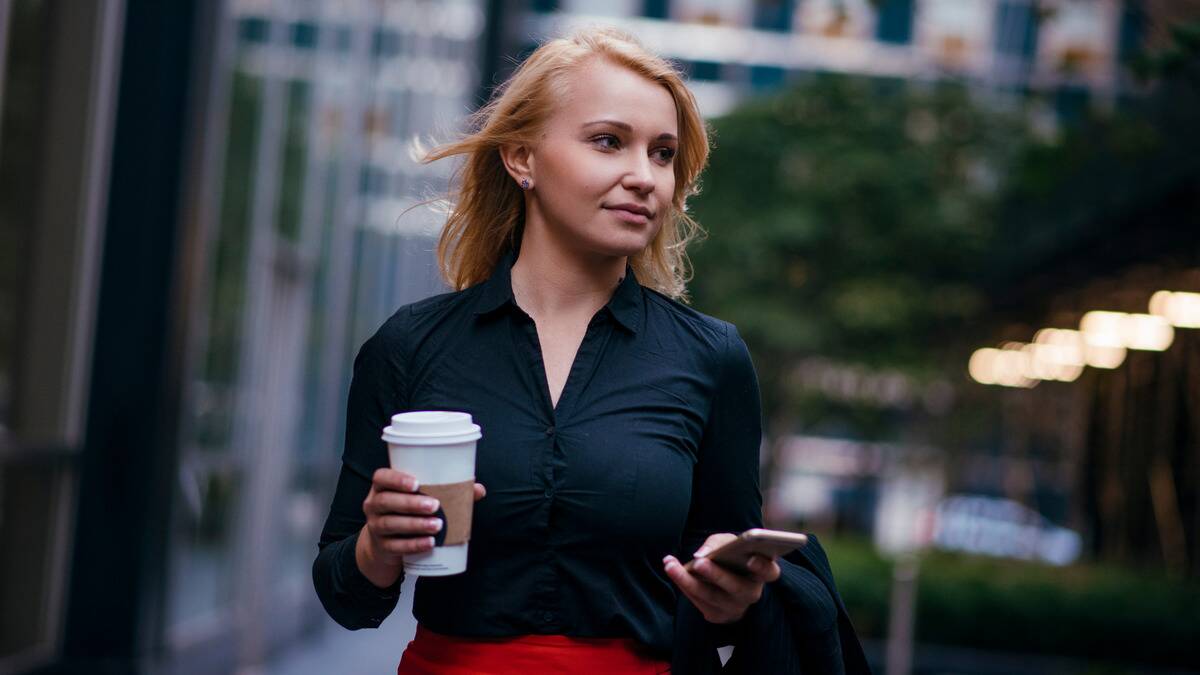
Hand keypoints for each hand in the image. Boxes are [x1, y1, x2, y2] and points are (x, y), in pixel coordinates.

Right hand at [356, 468, 486, 587]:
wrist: (385, 542)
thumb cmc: (407, 510)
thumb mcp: (418, 497)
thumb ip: (447, 491)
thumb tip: (478, 489)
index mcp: (381, 487)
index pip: (381, 477)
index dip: (396, 479)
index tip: (416, 483)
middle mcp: (373, 505)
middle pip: (386, 501)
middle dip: (411, 503)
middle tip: (435, 506)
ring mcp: (375, 526)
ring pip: (390, 524)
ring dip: (415, 525)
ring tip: (437, 526)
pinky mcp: (382, 546)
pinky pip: (396, 546)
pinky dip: (414, 545)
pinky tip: (430, 543)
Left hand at [662, 532, 780, 623]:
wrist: (724, 576)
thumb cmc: (731, 555)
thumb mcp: (728, 542)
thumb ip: (718, 542)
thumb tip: (702, 553)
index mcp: (762, 572)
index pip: (770, 572)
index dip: (762, 567)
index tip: (750, 559)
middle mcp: (751, 593)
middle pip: (737, 588)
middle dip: (716, 575)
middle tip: (699, 562)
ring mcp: (735, 608)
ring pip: (711, 597)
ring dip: (688, 580)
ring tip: (671, 565)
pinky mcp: (717, 616)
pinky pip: (698, 602)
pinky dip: (684, 585)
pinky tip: (672, 570)